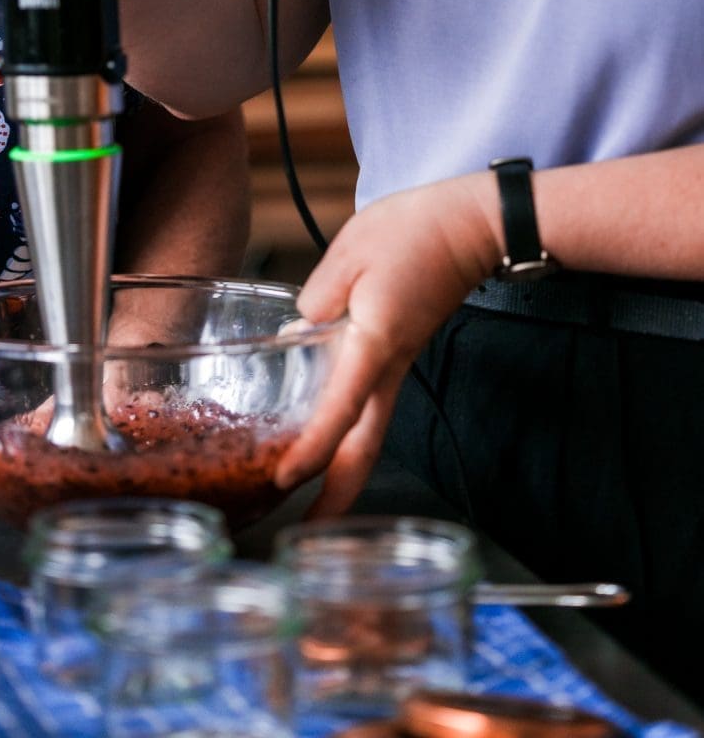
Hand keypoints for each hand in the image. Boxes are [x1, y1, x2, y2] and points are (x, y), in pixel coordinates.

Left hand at [275, 173, 500, 514]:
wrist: (471, 225)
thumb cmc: (415, 232)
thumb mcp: (351, 252)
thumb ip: (318, 296)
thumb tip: (297, 333)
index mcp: (375, 343)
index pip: (340, 411)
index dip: (310, 450)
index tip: (282, 479)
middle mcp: (389, 365)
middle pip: (364, 447)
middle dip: (337, 493)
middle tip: (308, 529)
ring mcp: (397, 362)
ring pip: (369, 430)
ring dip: (341, 466)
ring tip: (308, 493)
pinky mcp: (398, 351)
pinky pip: (370, 402)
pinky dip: (347, 429)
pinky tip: (325, 428)